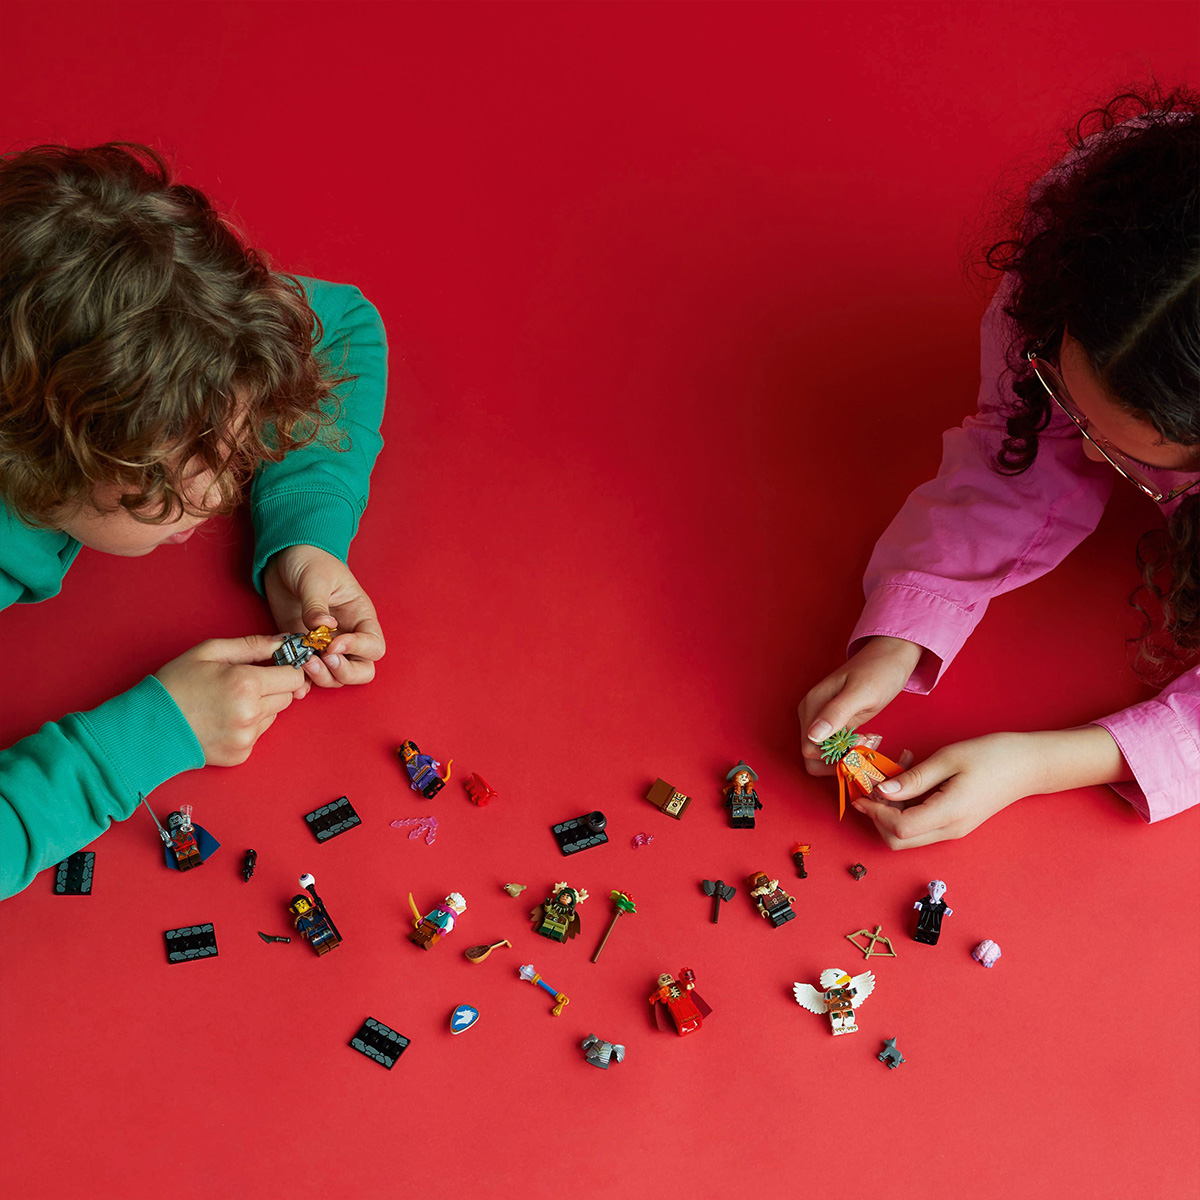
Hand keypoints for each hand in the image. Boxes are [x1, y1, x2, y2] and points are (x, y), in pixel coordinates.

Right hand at [155, 635, 310, 765]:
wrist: (148, 726)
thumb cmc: (175, 685)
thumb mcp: (209, 652)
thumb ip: (252, 645)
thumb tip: (284, 642)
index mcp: (246, 684)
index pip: (294, 677)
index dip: (286, 669)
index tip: (275, 666)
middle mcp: (251, 713)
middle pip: (288, 697)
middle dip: (273, 687)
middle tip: (244, 683)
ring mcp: (246, 737)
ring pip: (274, 715)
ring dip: (261, 706)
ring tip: (228, 702)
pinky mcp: (241, 754)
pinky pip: (258, 733)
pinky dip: (248, 725)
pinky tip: (223, 719)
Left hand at [263, 545, 385, 687]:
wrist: (285, 557)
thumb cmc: (310, 560)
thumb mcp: (315, 579)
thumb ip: (317, 605)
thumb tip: (324, 626)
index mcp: (360, 616)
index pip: (373, 645)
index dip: (357, 650)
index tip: (332, 644)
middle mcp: (348, 635)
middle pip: (362, 670)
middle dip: (344, 672)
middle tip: (322, 659)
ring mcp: (325, 644)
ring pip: (336, 677)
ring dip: (323, 676)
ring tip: (303, 661)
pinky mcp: (304, 648)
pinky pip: (309, 673)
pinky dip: (303, 681)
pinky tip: (293, 676)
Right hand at [798, 636, 922, 774]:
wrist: (892, 656)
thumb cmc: (879, 670)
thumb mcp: (861, 692)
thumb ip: (836, 713)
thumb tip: (813, 736)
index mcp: (813, 705)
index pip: (809, 748)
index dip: (834, 755)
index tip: (860, 744)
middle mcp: (813, 714)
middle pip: (814, 755)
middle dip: (841, 758)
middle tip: (867, 744)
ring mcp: (824, 718)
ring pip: (826, 754)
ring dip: (848, 755)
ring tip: (871, 740)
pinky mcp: (838, 722)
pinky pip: (837, 747)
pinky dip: (853, 749)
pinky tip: (870, 737)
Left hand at [854, 726, 1130, 847]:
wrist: (1029, 765)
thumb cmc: (993, 756)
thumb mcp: (948, 759)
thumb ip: (914, 778)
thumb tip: (882, 792)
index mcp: (949, 814)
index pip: (900, 828)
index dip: (875, 813)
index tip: (863, 791)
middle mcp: (949, 830)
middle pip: (899, 841)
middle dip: (878, 817)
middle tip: (872, 785)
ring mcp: (953, 830)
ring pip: (908, 836)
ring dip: (891, 811)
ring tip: (895, 773)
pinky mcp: (955, 823)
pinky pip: (922, 824)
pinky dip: (907, 807)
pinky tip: (910, 778)